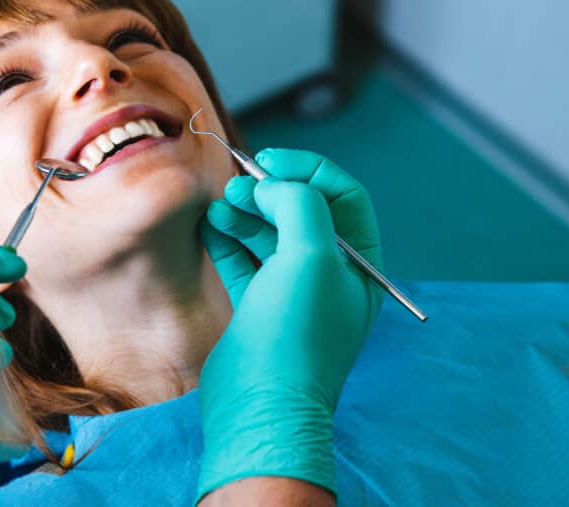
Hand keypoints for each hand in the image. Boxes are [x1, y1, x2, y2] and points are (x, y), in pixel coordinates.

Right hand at [196, 148, 383, 500]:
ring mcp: (291, 293)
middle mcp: (329, 277)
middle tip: (237, 186)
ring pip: (267, 233)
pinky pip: (242, 258)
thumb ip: (299, 205)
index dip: (308, 170)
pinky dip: (226, 237)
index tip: (269, 160)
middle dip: (268, 191)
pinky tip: (210, 223)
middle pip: (300, 211)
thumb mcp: (312, 257)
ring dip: (243, 212)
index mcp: (358, 266)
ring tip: (219, 206)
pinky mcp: (256, 307)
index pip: (342, 197)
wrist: (260, 407)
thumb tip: (272, 184)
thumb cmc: (296, 335)